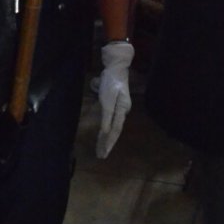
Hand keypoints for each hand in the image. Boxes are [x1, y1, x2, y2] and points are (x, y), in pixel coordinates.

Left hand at [96, 40, 133, 157]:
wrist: (116, 68)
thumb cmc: (111, 83)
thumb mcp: (107, 99)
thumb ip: (107, 116)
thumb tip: (106, 132)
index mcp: (122, 110)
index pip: (115, 131)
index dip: (109, 142)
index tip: (104, 154)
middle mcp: (123, 111)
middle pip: (114, 131)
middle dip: (107, 143)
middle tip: (101, 156)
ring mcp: (120, 108)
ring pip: (112, 127)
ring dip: (106, 138)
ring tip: (101, 149)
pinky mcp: (115, 105)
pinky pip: (110, 121)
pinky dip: (105, 129)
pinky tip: (103, 135)